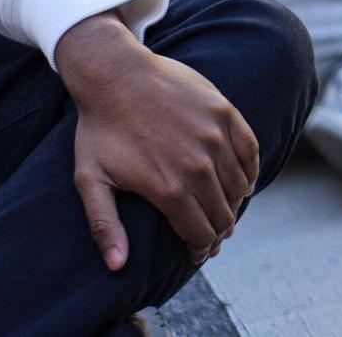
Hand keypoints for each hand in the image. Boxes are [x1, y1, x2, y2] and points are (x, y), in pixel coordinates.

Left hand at [57, 12, 258, 270]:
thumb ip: (105, 226)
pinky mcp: (226, 114)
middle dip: (219, 231)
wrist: (117, 75)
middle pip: (224, 213)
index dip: (201, 249)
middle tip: (213, 238)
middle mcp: (198, 166)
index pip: (199, 232)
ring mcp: (216, 138)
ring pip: (240, 186)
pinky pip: (250, 151)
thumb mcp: (90, 180)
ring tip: (226, 212)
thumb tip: (116, 267)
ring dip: (235, 204)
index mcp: (168, 188)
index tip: (198, 254)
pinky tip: (244, 183)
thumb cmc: (100, 130)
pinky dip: (251, 172)